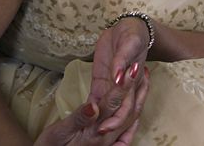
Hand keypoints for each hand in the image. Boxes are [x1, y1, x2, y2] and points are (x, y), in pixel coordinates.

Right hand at [34, 67, 148, 145]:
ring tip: (144, 77)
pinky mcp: (109, 143)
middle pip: (127, 108)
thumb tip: (93, 105)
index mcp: (95, 131)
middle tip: (140, 66)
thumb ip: (78, 119)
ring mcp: (110, 141)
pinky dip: (136, 112)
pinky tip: (139, 103)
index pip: (112, 104)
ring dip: (139, 95)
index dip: (122, 85)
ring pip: (132, 116)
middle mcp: (107, 137)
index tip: (129, 68)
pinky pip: (128, 127)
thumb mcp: (58, 133)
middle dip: (135, 86)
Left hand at [89, 18, 149, 129]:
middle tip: (95, 136)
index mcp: (132, 81)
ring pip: (109, 111)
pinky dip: (93, 114)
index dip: (118, 118)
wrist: (129, 28)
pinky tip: (85, 123)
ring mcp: (111, 87)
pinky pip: (97, 101)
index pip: (127, 106)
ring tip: (93, 137)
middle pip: (119, 113)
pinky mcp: (101, 83)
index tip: (105, 128)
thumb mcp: (130, 43)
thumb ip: (123, 60)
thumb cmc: (133, 34)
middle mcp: (124, 88)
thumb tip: (118, 77)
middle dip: (109, 126)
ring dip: (103, 124)